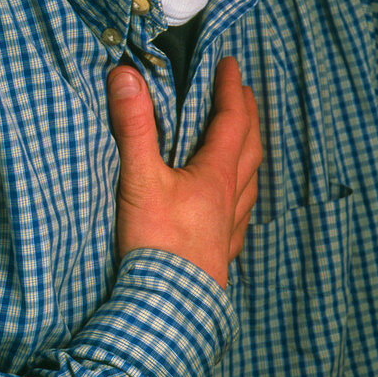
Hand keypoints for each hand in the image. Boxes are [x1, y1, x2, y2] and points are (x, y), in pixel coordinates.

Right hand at [107, 56, 261, 288]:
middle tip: (243, 93)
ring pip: (251, 180)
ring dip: (250, 153)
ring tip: (246, 142)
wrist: (168, 313)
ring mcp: (230, 228)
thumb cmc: (157, 246)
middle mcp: (232, 198)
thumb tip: (126, 76)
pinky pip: (242, 215)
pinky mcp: (221, 254)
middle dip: (247, 115)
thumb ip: (134, 127)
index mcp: (217, 174)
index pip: (233, 120)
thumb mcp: (140, 180)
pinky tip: (235, 206)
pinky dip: (242, 196)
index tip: (230, 63)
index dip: (232, 88)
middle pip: (250, 146)